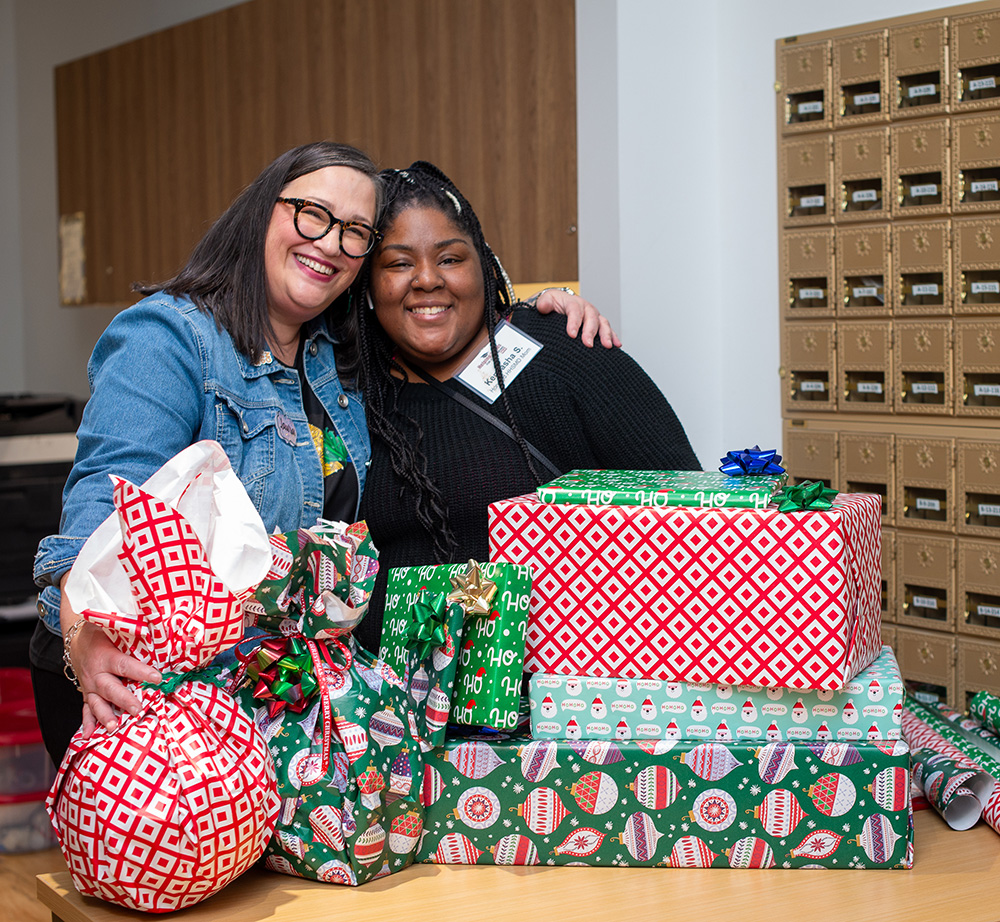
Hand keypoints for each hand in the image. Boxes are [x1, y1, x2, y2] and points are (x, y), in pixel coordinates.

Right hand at [60, 574, 160, 735]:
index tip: (157, 678)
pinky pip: (86, 709)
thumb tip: (159, 631)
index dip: (141, 671)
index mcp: (105, 656)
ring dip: (105, 715)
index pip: (124, 664)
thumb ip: (133, 632)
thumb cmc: (101, 632)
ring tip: (114, 727)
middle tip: (138, 710)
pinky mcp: (86, 693)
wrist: (75, 638)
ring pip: (97, 702)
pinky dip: (87, 722)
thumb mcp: (114, 628)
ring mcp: (89, 686)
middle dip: (124, 700)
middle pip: (110, 688)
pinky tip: (90, 735)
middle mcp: (95, 673)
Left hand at [533, 288, 621, 348]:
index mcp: (573, 302)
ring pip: (603, 324)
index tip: (571, 335)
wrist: (561, 304)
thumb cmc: (553, 305)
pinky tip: (617, 345)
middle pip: (591, 318)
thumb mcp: (545, 301)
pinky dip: (614, 337)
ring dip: (606, 335)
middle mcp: (586, 308)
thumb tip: (543, 307)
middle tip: (588, 344)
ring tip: (607, 346)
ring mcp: (594, 316)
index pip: (574, 310)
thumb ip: (544, 303)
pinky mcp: (599, 325)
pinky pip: (608, 330)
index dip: (574, 322)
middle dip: (590, 332)